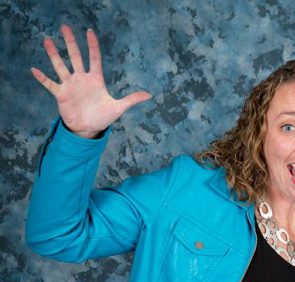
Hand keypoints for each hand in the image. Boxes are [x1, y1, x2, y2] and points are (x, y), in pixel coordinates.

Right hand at [31, 24, 150, 137]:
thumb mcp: (118, 108)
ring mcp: (70, 85)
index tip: (89, 32)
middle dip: (71, 42)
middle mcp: (82, 79)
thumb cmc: (103, 117)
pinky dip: (42, 78)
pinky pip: (50, 84)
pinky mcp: (61, 95)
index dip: (93, 46)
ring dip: (54, 54)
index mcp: (96, 79)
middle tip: (65, 27)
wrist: (88, 129)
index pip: (95, 58)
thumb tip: (149, 95)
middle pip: (75, 56)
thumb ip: (131, 100)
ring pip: (61, 66)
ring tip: (47, 40)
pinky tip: (34, 70)